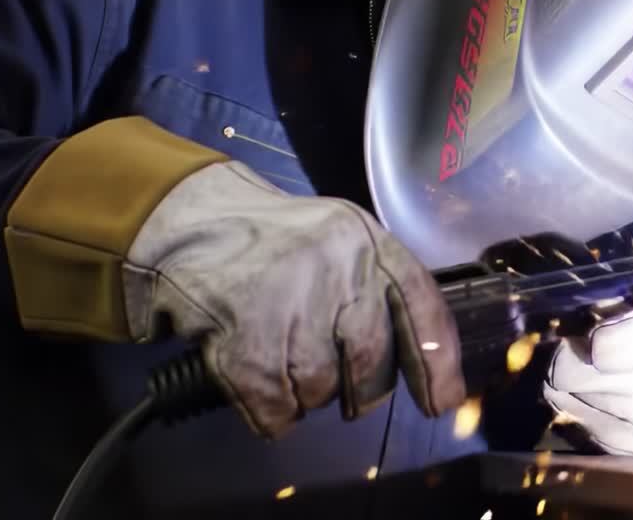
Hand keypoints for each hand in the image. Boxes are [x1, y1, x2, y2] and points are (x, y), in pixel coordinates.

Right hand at [122, 160, 464, 436]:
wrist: (192, 223)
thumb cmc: (277, 244)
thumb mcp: (342, 243)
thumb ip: (380, 290)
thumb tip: (430, 364)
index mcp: (369, 241)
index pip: (422, 307)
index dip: (437, 362)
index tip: (439, 402)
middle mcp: (336, 263)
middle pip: (371, 358)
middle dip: (363, 390)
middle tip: (349, 393)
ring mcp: (288, 297)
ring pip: (320, 387)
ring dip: (305, 394)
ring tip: (284, 363)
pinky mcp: (244, 333)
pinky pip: (275, 404)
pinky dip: (269, 410)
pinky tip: (256, 382)